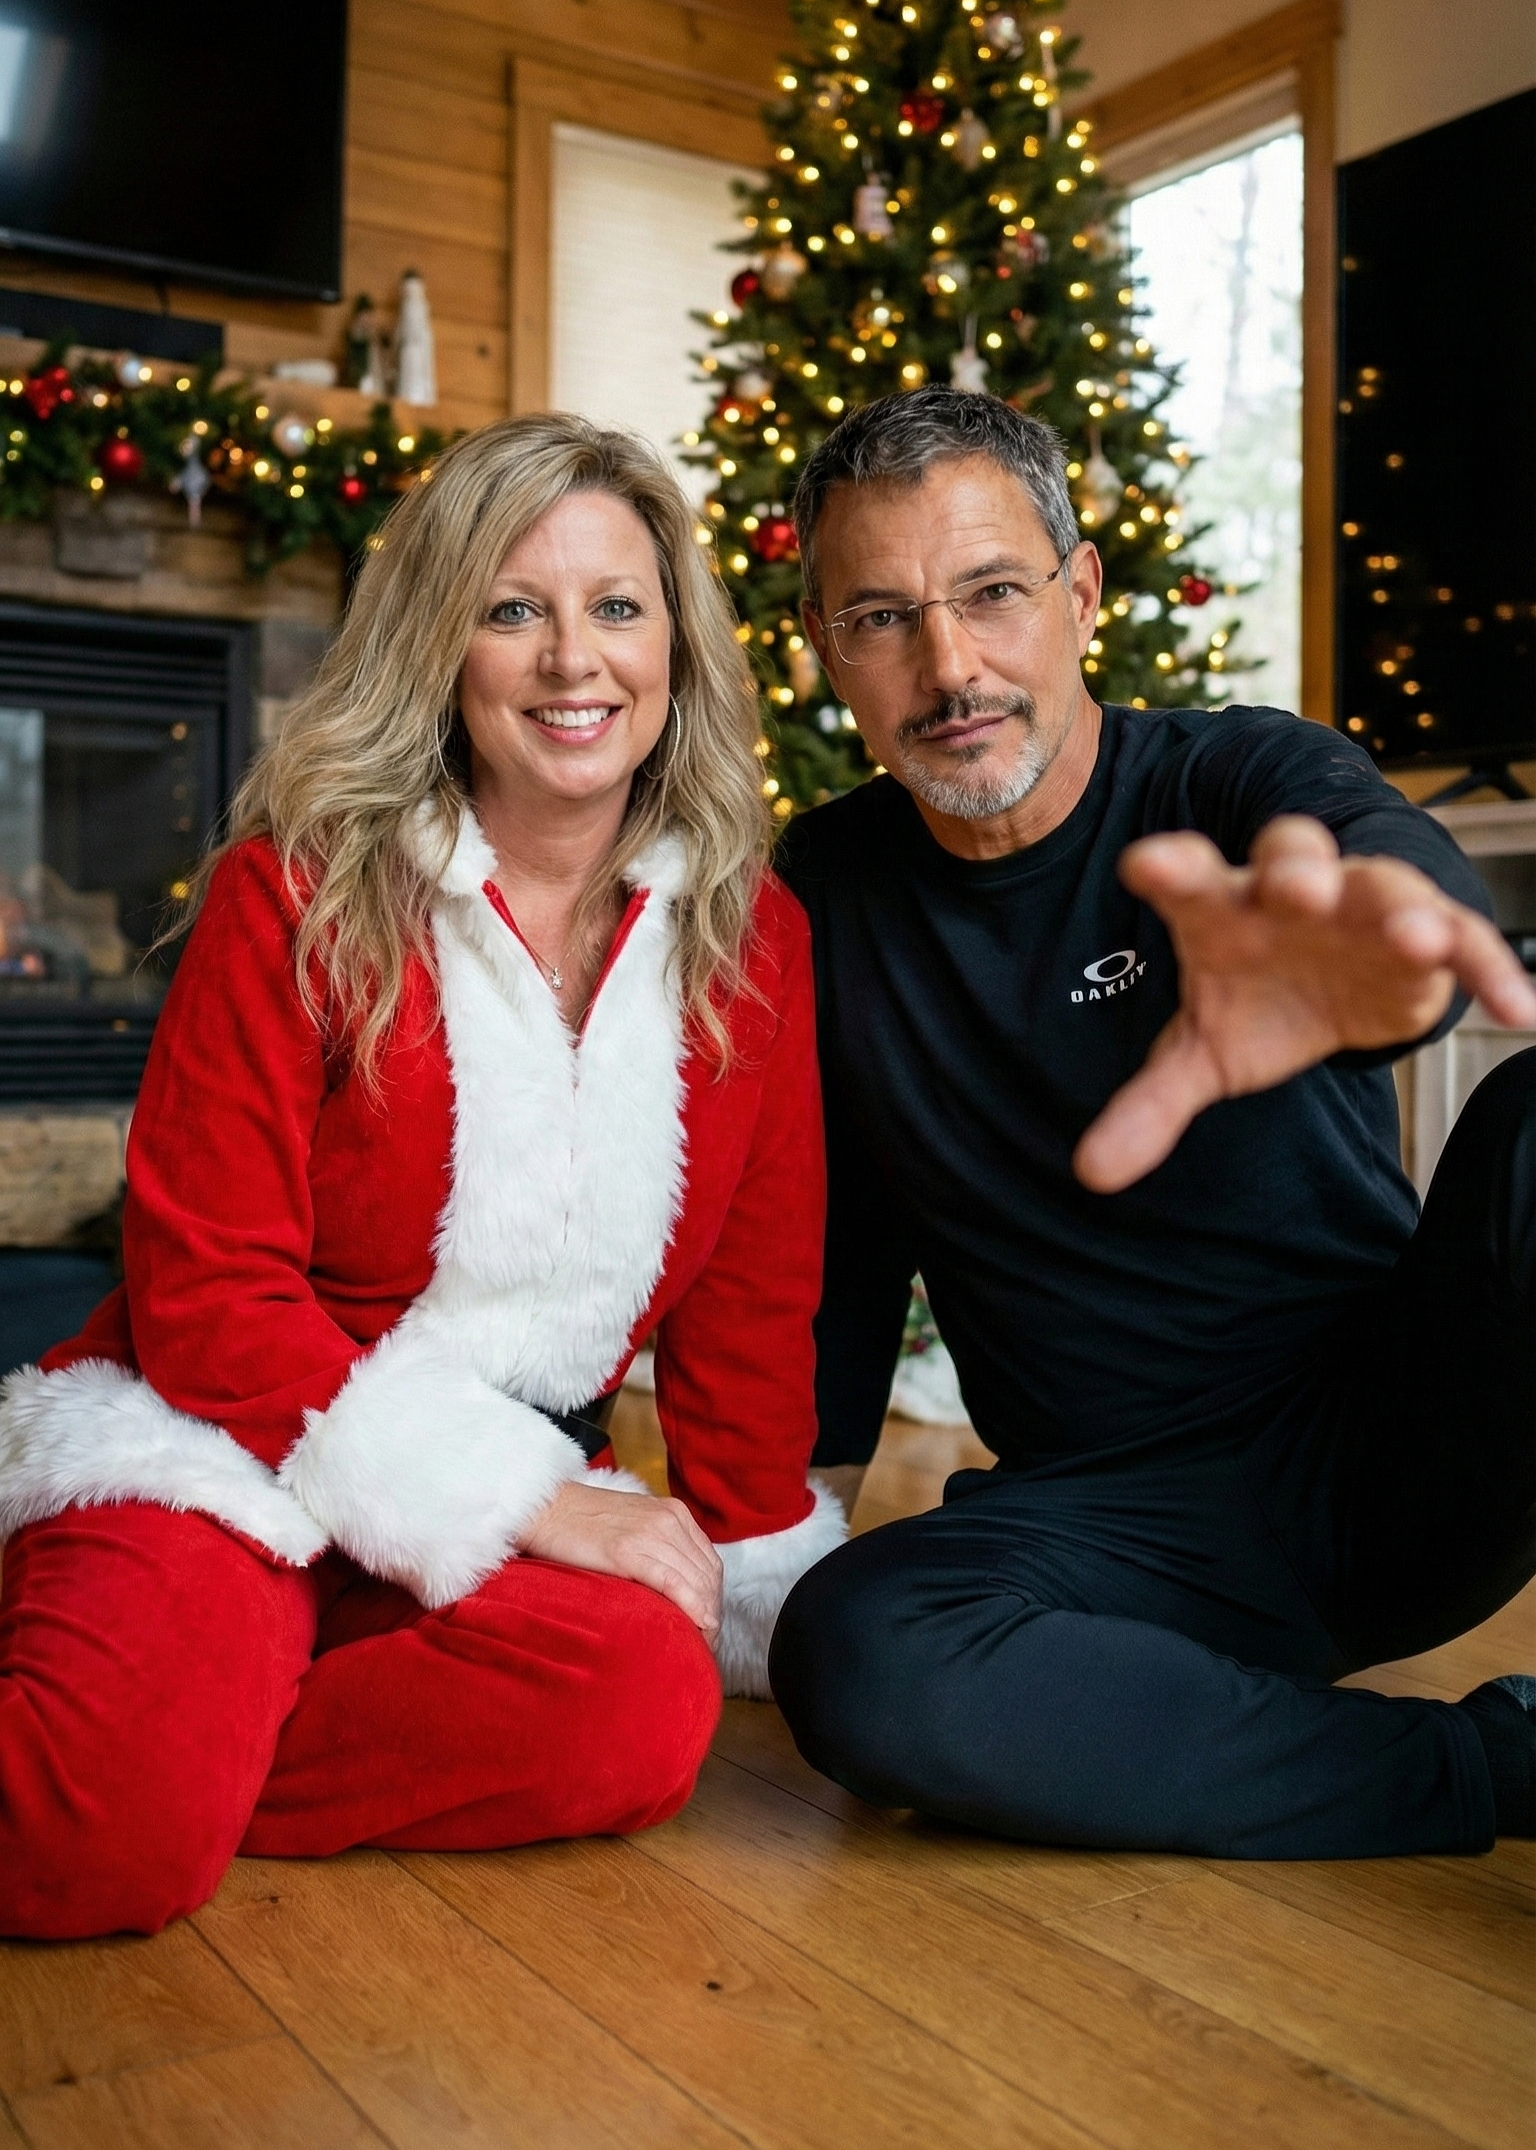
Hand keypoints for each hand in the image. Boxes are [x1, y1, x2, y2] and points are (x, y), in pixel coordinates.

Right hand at [520, 1481, 722, 1640]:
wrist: (545, 1509)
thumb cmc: (582, 1524)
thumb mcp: (634, 1526)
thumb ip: (658, 1546)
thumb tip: (676, 1586)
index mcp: (673, 1513)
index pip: (710, 1563)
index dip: (714, 1598)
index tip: (709, 1626)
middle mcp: (669, 1520)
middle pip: (708, 1575)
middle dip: (713, 1612)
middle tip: (707, 1644)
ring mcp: (650, 1533)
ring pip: (695, 1580)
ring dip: (705, 1616)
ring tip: (701, 1644)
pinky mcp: (627, 1550)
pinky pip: (671, 1581)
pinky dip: (690, 1605)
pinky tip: (698, 1624)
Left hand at [1075, 814, 1535, 1194]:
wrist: (1322, 978)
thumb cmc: (1256, 995)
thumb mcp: (1201, 1051)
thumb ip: (1150, 1104)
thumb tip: (1090, 1172)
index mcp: (1220, 905)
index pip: (1188, 875)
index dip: (1168, 868)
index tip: (1144, 866)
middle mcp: (1291, 890)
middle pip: (1291, 856)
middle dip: (1296, 869)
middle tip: (1297, 888)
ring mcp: (1361, 904)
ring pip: (1383, 887)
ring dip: (1402, 909)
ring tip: (1416, 938)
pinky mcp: (1422, 939)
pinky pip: (1463, 941)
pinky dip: (1491, 972)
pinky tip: (1519, 1011)